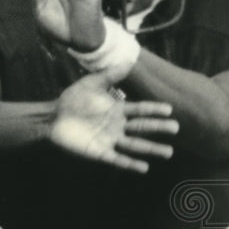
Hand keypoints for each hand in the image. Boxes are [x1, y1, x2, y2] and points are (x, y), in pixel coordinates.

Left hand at [51, 73, 178, 172]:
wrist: (53, 117)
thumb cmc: (72, 99)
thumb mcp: (91, 84)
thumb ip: (109, 75)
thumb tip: (128, 61)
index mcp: (117, 109)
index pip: (140, 109)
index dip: (154, 109)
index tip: (170, 109)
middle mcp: (117, 125)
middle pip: (142, 127)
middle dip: (158, 128)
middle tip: (176, 128)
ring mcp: (110, 139)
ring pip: (135, 145)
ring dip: (151, 149)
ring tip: (168, 152)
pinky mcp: (100, 152)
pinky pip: (118, 159)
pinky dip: (131, 164)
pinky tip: (145, 167)